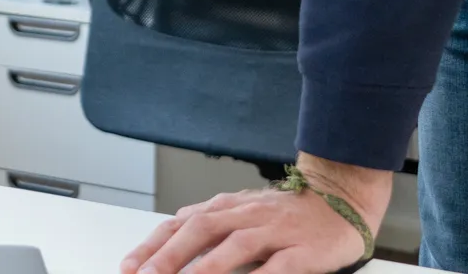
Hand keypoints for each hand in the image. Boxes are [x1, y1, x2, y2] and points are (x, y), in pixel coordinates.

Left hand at [120, 156, 389, 273]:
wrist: (339, 199)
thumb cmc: (286, 214)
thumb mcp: (240, 212)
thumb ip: (207, 222)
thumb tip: (169, 232)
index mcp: (226, 208)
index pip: (179, 224)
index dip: (152, 245)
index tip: (128, 267)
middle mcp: (245, 215)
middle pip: (200, 231)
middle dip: (168, 256)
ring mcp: (274, 231)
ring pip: (235, 246)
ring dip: (207, 268)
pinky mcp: (303, 250)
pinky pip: (280, 266)